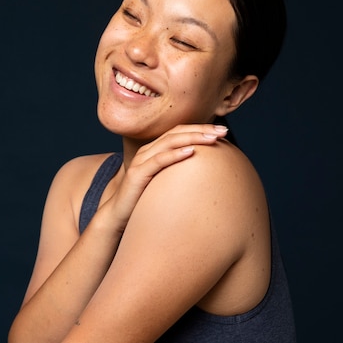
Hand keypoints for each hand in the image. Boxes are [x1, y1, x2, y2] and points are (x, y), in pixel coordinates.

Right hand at [101, 124, 227, 232]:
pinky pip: (159, 160)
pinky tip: (191, 152)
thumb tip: (207, 171)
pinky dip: (175, 154)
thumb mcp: (165, 182)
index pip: (180, 132)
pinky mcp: (137, 173)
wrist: (119, 215)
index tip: (222, 131)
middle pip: (177, 133)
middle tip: (223, 130)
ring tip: (212, 138)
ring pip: (170, 142)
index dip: (201, 128)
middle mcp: (147, 150)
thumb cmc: (145, 199)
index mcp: (154, 150)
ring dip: (193, 138)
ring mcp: (141, 160)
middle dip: (202, 130)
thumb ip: (179, 172)